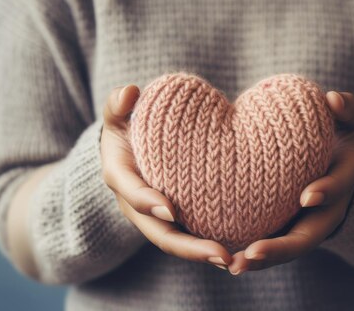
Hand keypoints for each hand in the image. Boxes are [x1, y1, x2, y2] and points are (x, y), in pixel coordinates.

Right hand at [101, 85, 232, 269]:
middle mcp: (136, 206)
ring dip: (202, 254)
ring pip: (177, 242)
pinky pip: (190, 237)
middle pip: (160, 233)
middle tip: (221, 255)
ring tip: (232, 260)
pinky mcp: (174, 221)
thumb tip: (129, 93)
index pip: (132, 193)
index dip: (147, 202)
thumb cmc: (125, 128)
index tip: (169, 209)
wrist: (127, 150)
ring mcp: (155, 218)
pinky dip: (208, 247)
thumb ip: (117, 103)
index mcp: (121, 178)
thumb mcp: (116, 114)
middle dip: (188, 247)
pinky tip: (237, 252)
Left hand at [227, 91, 353, 274]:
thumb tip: (334, 99)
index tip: (307, 196)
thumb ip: (348, 107)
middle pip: (308, 236)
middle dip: (282, 248)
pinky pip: (273, 245)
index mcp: (343, 179)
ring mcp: (307, 224)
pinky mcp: (288, 229)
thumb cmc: (337, 134)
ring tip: (234, 266)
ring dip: (263, 260)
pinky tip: (229, 262)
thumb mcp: (349, 120)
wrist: (333, 161)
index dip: (326, 191)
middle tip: (253, 253)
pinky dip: (255, 256)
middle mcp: (327, 211)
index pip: (338, 188)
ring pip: (287, 248)